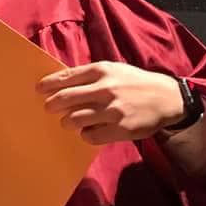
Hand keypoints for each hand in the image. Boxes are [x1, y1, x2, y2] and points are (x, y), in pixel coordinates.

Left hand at [37, 62, 183, 144]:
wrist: (166, 98)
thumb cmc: (133, 82)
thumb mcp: (113, 70)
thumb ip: (88, 75)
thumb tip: (59, 83)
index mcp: (101, 71)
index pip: (66, 77)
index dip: (48, 84)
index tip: (39, 90)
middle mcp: (105, 89)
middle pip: (65, 99)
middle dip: (52, 105)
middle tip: (49, 108)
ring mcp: (113, 110)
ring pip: (74, 119)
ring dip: (67, 122)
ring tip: (69, 121)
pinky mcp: (120, 129)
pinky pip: (90, 136)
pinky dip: (85, 134)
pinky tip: (90, 130)